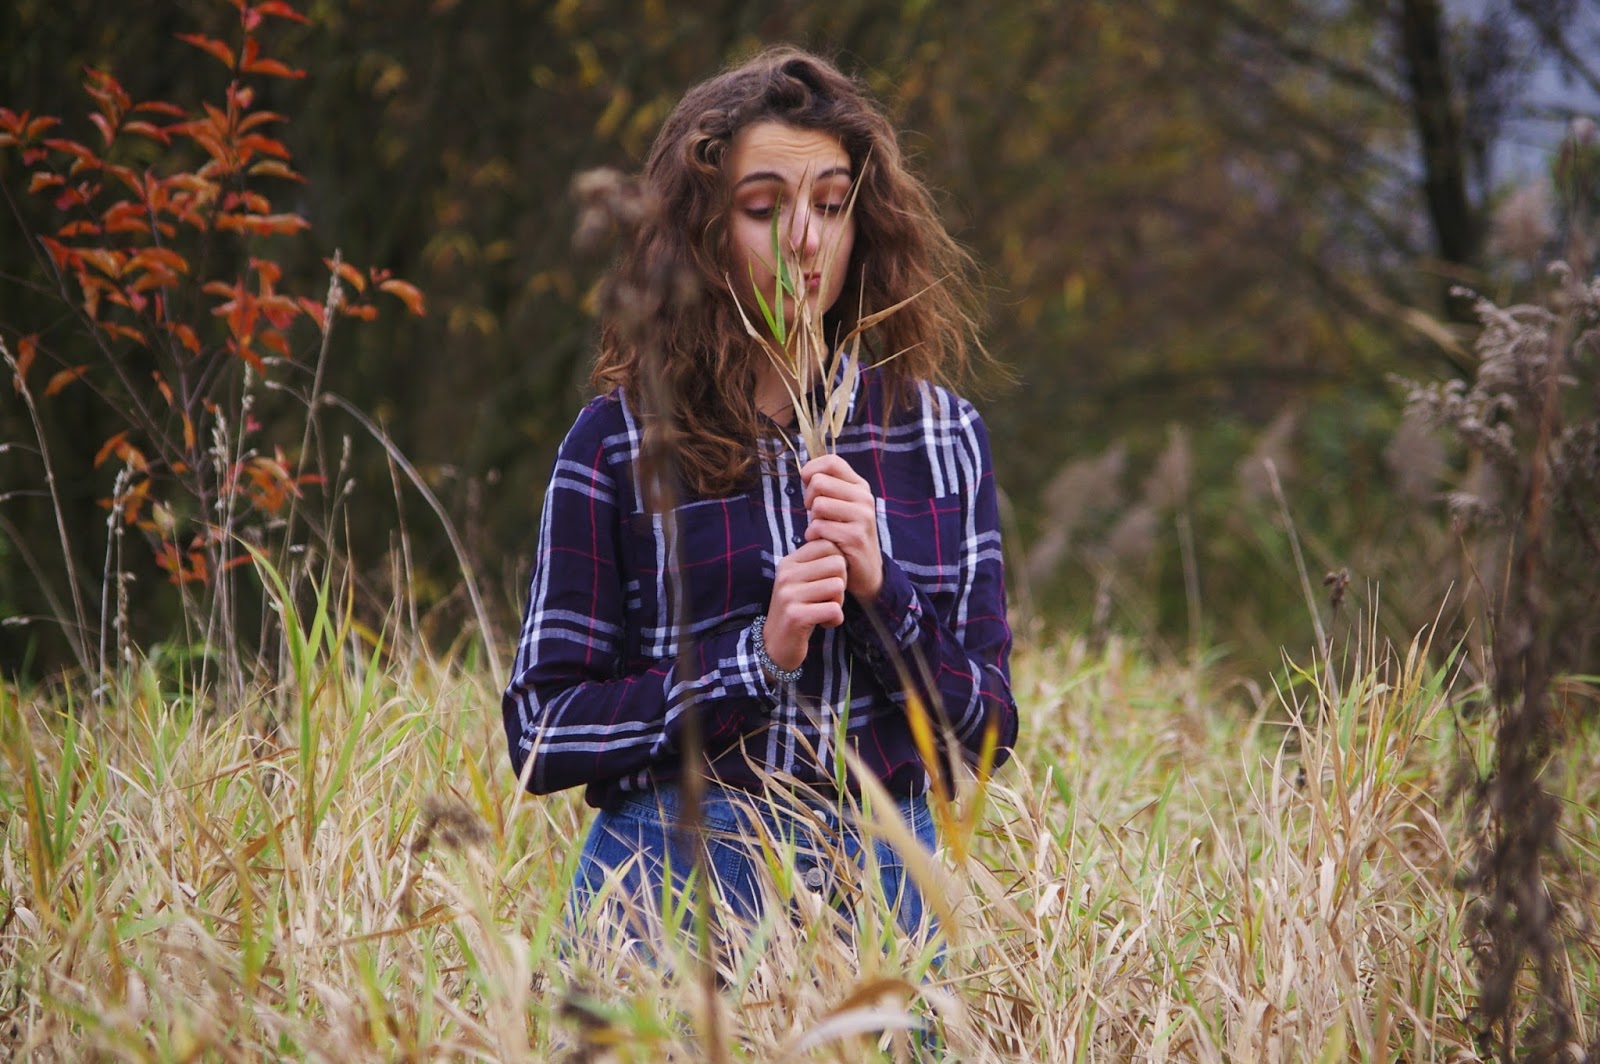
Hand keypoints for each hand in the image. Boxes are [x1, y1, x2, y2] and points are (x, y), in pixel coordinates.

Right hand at [763, 539, 846, 671]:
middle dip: (841, 584)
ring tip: (824, 611)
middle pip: (837, 564)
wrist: (774, 645)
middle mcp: (786, 574)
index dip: (838, 564)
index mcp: (789, 562)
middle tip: (828, 599)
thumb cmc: (797, 610)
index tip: (828, 581)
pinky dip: (835, 620)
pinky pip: (834, 609)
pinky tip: (823, 624)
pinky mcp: (796, 616)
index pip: (828, 545)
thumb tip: (842, 543)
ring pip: (838, 586)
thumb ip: (817, 563)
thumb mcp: (802, 582)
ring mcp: (789, 595)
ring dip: (838, 603)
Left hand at [801, 454, 882, 600]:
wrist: (865, 571)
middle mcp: (864, 498)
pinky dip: (813, 537)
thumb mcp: (840, 506)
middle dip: (808, 500)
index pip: (831, 461)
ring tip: (822, 531)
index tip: (808, 487)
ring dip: (812, 521)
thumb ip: (827, 487)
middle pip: (819, 482)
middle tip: (816, 516)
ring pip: (818, 505)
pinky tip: (823, 543)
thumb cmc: (844, 534)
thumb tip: (805, 472)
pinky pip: (819, 527)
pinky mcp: (855, 537)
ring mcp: (862, 517)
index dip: (811, 470)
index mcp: (859, 486)